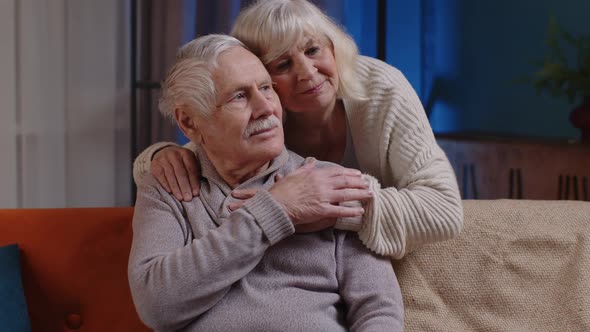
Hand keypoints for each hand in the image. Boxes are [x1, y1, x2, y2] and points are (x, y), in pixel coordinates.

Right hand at [151, 146, 199, 200]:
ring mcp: (163, 159)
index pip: (191, 168)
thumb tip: (196, 191)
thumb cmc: (181, 163)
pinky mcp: (155, 165)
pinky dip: (166, 185)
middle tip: (188, 198)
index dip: (194, 182)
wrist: (164, 153)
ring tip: (180, 198)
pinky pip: (161, 176)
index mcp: (186, 153)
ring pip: (170, 175)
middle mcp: (174, 154)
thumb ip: (194, 174)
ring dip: (176, 188)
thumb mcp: (190, 164)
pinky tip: (170, 192)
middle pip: (181, 172)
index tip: (196, 193)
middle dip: (185, 186)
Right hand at [232, 159, 370, 225]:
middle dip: (359, 183)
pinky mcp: (322, 210)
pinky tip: (360, 211)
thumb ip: (306, 167)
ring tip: (370, 195)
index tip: (358, 174)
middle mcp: (322, 184)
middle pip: (346, 182)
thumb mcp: (294, 174)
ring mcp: (324, 197)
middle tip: (368, 184)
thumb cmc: (283, 190)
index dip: (350, 173)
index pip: (337, 172)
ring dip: (360, 194)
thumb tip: (313, 160)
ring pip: (347, 195)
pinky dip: (352, 211)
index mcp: (316, 175)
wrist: (277, 205)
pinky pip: (340, 210)